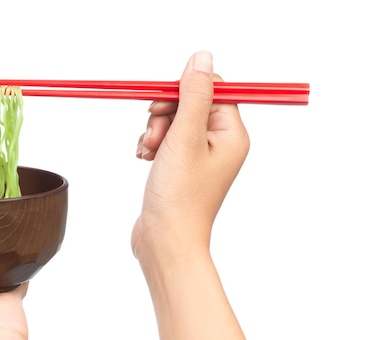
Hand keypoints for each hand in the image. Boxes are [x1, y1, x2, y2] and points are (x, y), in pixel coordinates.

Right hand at [131, 51, 249, 259]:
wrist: (165, 241)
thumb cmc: (180, 197)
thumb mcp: (185, 137)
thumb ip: (194, 95)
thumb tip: (202, 59)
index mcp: (232, 135)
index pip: (213, 90)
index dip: (184, 91)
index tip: (163, 105)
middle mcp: (220, 144)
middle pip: (191, 104)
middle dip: (165, 114)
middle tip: (155, 134)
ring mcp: (200, 157)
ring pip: (174, 122)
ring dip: (155, 130)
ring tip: (148, 151)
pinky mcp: (181, 168)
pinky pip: (166, 140)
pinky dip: (152, 145)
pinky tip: (145, 159)